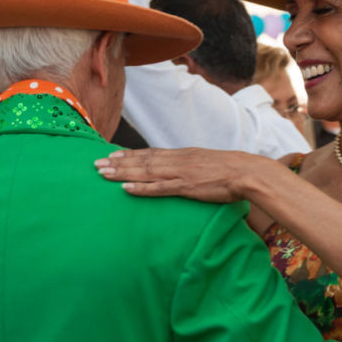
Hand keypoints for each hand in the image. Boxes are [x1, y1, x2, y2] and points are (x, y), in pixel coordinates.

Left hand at [95, 147, 263, 203]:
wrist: (247, 172)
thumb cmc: (231, 170)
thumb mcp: (206, 163)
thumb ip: (191, 166)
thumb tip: (182, 171)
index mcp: (182, 154)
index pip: (149, 153)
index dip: (128, 154)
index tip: (110, 155)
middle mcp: (177, 160)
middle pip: (141, 161)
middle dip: (117, 163)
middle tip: (95, 164)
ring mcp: (180, 173)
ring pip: (145, 171)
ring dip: (122, 173)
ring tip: (102, 174)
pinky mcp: (186, 187)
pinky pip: (159, 188)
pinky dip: (142, 187)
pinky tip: (126, 188)